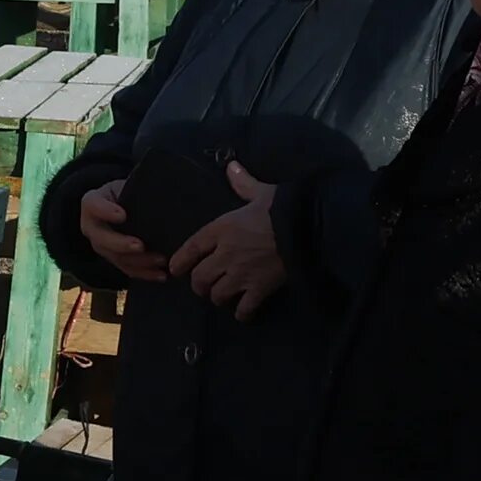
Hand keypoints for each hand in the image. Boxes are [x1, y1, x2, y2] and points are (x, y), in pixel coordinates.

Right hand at [77, 185, 169, 284]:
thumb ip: (139, 188)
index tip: (122, 215)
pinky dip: (144, 274)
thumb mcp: (130, 184)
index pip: (92, 205)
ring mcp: (102, 246)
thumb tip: (163, 192)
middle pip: (101, 238)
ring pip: (115, 258)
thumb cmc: (130, 191)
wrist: (127, 206)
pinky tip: (161, 275)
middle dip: (120, 244)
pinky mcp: (115, 260)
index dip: (105, 211)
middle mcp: (92, 227)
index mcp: (92, 203)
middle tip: (140, 246)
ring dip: (138, 262)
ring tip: (161, 260)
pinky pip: (127, 270)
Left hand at [170, 164, 282, 319]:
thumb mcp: (261, 191)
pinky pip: (245, 308)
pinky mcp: (260, 288)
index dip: (181, 261)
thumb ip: (243, 183)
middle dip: (199, 285)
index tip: (174, 269)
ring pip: (218, 295)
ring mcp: (242, 274)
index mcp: (221, 229)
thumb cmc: (282, 207)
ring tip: (223, 296)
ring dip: (218, 297)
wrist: (306, 228)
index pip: (192, 248)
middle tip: (203, 286)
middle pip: (200, 278)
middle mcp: (226, 254)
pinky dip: (243, 313)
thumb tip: (232, 166)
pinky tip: (244, 313)